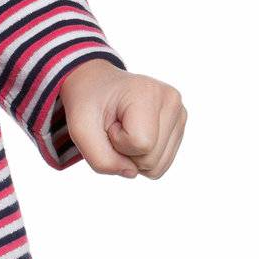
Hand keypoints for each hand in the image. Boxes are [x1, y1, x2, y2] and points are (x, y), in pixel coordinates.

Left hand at [57, 60, 187, 179]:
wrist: (96, 85)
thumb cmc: (88, 103)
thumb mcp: (79, 129)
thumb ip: (101, 159)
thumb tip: (132, 173)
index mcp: (149, 92)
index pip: (141, 143)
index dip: (117, 141)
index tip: (108, 121)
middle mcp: (171, 101)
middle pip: (151, 159)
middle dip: (124, 151)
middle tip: (114, 125)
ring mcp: (179, 114)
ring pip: (158, 166)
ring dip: (133, 156)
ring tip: (124, 128)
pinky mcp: (179, 126)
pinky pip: (161, 164)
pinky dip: (142, 156)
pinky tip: (134, 133)